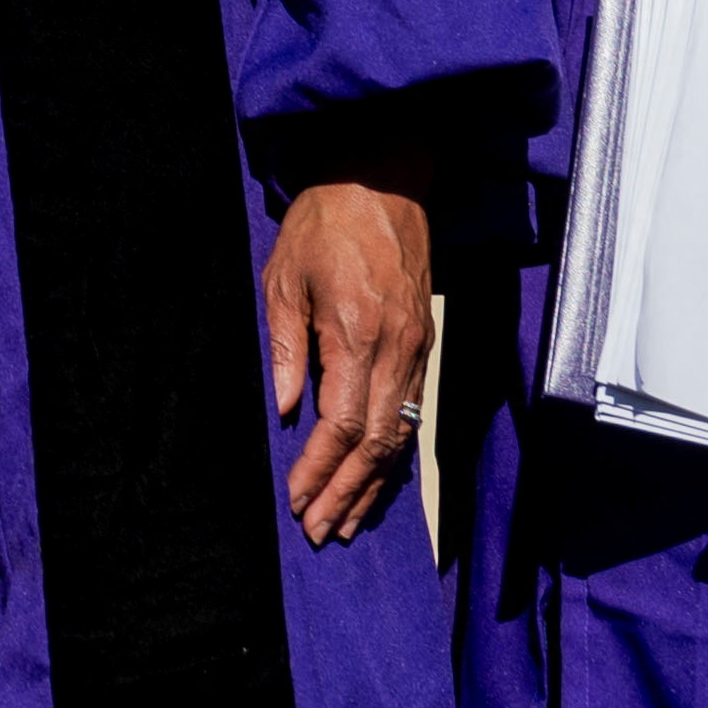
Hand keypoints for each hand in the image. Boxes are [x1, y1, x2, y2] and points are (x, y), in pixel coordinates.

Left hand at [260, 173, 436, 547]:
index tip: (297, 500)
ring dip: (374, 484)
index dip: (319, 471)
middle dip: (347, 493)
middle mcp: (397, 350)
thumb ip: (287, 349)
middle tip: (320, 530)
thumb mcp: (283, 278)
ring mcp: (418, 349)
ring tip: (347, 520)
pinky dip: (393, 452)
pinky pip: (411, 412)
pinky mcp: (425, 344)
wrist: (382, 176)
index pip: (340, 427)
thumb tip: (287, 412)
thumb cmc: (323, 223)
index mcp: (357, 335)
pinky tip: (376, 476)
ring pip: (400, 435)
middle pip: (375, 444)